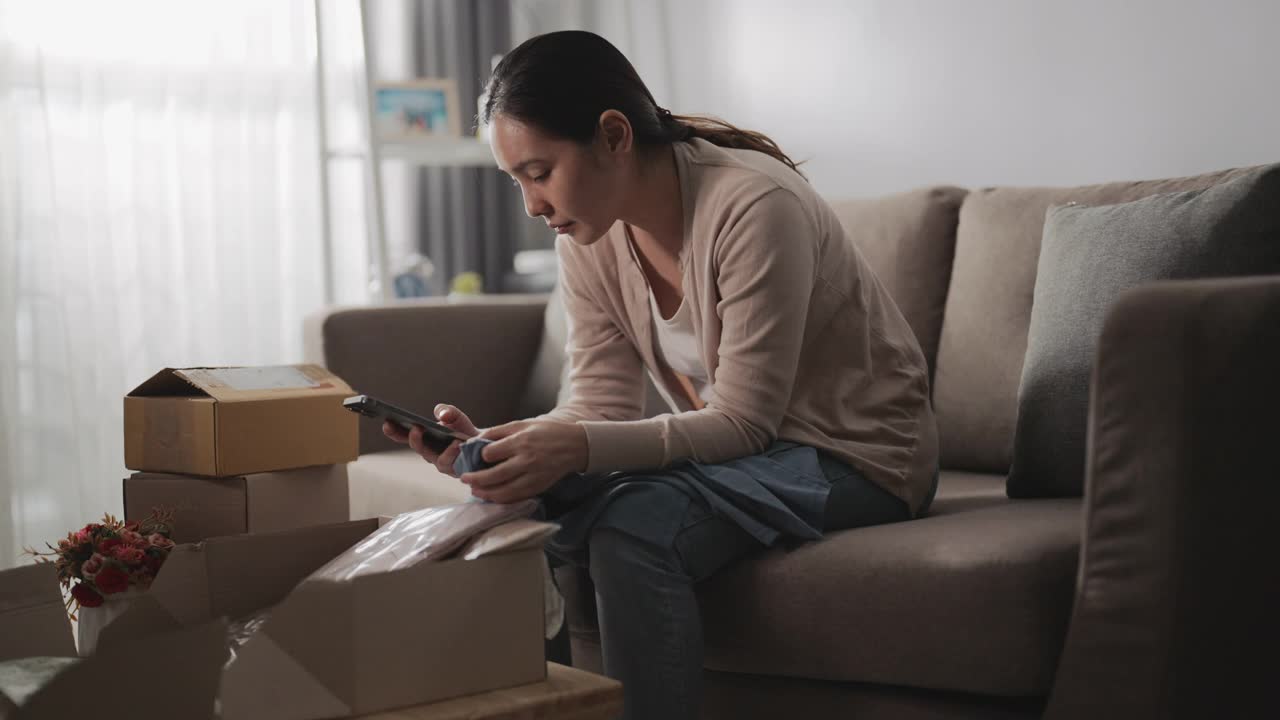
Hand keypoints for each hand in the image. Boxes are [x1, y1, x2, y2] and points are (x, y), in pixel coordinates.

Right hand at [382, 404, 478, 477]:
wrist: (483, 444)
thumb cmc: (463, 430)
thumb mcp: (455, 416)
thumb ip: (447, 411)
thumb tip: (442, 415)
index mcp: (423, 439)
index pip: (403, 436)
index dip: (393, 431)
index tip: (386, 422)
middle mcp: (430, 453)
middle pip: (418, 449)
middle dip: (414, 439)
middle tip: (416, 428)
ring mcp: (443, 464)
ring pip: (438, 461)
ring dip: (443, 451)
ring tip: (452, 441)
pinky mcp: (457, 471)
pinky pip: (455, 465)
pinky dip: (457, 454)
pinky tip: (460, 445)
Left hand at [461, 420, 587, 503]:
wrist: (576, 445)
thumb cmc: (548, 432)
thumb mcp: (523, 424)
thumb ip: (499, 431)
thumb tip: (476, 440)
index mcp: (521, 441)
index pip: (490, 453)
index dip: (480, 455)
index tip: (477, 456)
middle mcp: (527, 460)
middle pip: (494, 475)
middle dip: (475, 479)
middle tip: (464, 479)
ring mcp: (533, 476)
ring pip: (504, 491)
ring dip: (486, 493)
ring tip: (475, 491)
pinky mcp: (539, 487)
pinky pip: (516, 497)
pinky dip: (502, 499)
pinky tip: (493, 496)